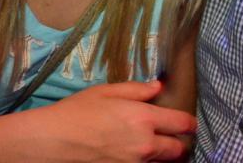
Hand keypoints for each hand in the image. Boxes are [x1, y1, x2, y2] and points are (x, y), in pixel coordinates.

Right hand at [23, 80, 195, 161]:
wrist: (53, 141)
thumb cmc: (78, 111)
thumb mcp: (108, 91)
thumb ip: (138, 90)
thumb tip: (158, 87)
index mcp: (144, 119)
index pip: (181, 124)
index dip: (189, 123)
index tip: (189, 123)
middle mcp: (144, 145)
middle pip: (177, 150)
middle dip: (180, 144)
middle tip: (175, 138)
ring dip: (163, 157)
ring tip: (157, 147)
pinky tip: (138, 156)